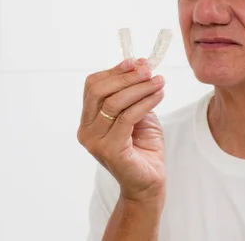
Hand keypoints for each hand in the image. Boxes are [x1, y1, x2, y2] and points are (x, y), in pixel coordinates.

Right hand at [78, 58, 165, 204]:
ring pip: (114, 102)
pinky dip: (145, 102)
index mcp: (87, 119)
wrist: (149, 182)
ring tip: (159, 81)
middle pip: (99, 91)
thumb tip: (140, 64)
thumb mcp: (137, 112)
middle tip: (148, 70)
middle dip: (126, 77)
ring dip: (139, 88)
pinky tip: (158, 96)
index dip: (113, 71)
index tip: (135, 62)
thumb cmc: (142, 147)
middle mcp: (86, 131)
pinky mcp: (111, 150)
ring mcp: (95, 142)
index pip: (92, 86)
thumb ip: (134, 91)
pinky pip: (127, 118)